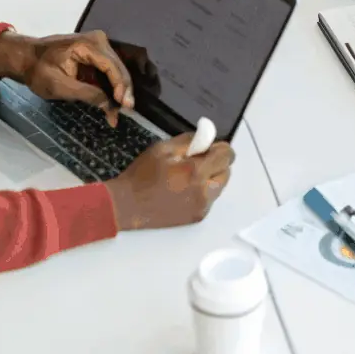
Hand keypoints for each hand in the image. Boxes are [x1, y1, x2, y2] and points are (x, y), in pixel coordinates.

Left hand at [15, 31, 134, 125]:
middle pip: (118, 68)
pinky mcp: (95, 53)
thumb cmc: (38, 71)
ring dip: (118, 91)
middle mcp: (98, 41)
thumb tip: (109, 104)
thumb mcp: (59, 85)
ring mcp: (98, 46)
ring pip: (116, 70)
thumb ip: (86, 93)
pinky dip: (110, 87)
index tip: (124, 106)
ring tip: (116, 114)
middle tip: (122, 114)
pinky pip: (108, 70)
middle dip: (122, 92)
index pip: (112, 66)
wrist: (26, 57)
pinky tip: (111, 103)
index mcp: (89, 44)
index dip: (121, 87)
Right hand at [106, 134, 233, 230]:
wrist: (127, 205)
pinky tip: (185, 189)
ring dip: (211, 177)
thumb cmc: (143, 174)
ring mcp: (202, 207)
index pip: (227, 155)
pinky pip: (210, 199)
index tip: (207, 147)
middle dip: (216, 163)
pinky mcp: (197, 217)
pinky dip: (204, 191)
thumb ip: (190, 140)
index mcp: (195, 171)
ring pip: (220, 186)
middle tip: (196, 160)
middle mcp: (204, 192)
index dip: (219, 147)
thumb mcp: (163, 148)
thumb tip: (208, 136)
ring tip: (189, 176)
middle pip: (227, 171)